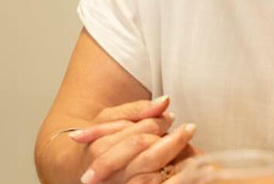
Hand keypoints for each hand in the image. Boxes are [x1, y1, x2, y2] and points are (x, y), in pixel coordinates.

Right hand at [69, 96, 199, 182]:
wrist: (76, 170)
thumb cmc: (97, 139)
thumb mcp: (111, 117)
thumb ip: (138, 110)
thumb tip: (166, 101)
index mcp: (100, 148)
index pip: (139, 134)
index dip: (158, 123)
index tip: (172, 115)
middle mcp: (109, 173)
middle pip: (148, 157)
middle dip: (173, 142)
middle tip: (190, 128)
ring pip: (151, 178)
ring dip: (176, 165)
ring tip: (193, 150)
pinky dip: (170, 179)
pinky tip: (184, 169)